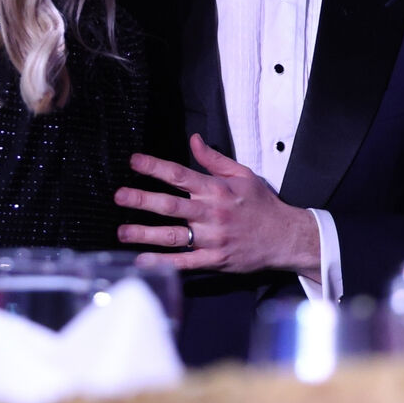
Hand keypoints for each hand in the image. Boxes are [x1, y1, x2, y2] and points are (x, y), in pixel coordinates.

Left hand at [115, 134, 320, 278]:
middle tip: (118, 196)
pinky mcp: (215, 260)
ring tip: (122, 232)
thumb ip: (214, 159)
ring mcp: (213, 239)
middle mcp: (212, 213)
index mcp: (217, 190)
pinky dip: (163, 263)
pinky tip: (142, 261)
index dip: (156, 167)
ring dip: (145, 234)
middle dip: (142, 200)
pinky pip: (185, 262)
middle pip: (171, 205)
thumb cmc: (261, 204)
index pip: (180, 175)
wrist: (285, 237)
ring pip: (173, 236)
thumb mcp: (242, 174)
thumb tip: (193, 140)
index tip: (134, 161)